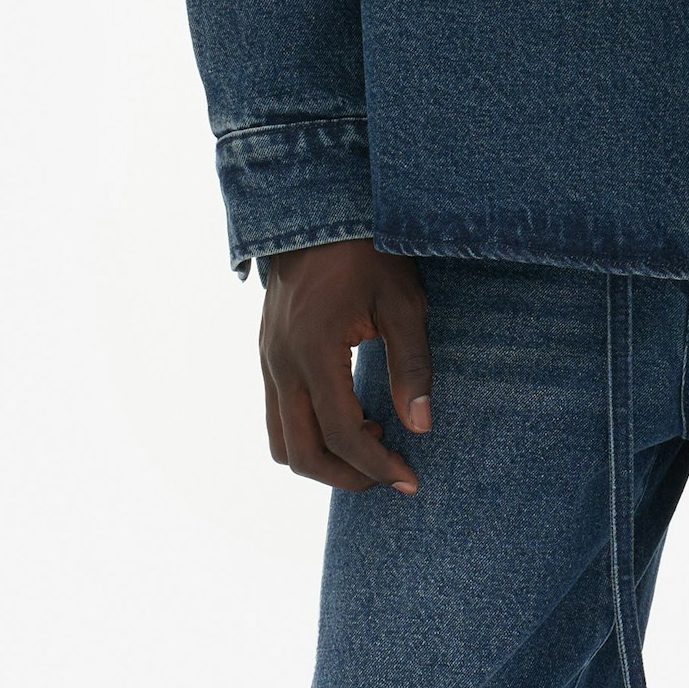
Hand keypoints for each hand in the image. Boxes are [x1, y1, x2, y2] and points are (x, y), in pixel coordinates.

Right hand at [258, 238, 431, 494]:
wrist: (317, 209)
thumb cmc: (368, 250)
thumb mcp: (402, 300)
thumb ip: (411, 363)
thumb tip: (421, 425)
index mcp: (315, 352)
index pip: (342, 435)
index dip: (377, 467)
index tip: (410, 477)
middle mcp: (281, 364)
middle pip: (302, 455)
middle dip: (347, 477)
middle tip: (391, 473)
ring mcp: (268, 360)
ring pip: (282, 441)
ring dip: (324, 459)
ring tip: (371, 443)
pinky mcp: (267, 354)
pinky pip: (277, 415)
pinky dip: (309, 432)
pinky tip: (349, 415)